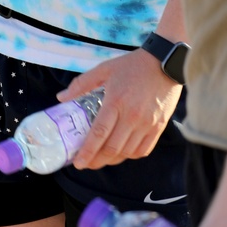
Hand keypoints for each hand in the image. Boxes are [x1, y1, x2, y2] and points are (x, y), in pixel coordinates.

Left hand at [61, 51, 181, 169]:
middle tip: (86, 163)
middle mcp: (131, 116)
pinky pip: (143, 150)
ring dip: (112, 160)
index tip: (78, 162)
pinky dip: (130, 155)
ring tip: (102, 158)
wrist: (164, 62)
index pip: (99, 133)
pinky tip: (122, 152)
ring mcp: (147, 123)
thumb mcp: (105, 69)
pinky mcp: (158, 127)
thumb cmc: (132, 65)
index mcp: (116, 101)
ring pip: (126, 153)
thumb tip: (61, 97)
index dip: (87, 151)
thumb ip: (82, 84)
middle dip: (96, 161)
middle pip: (112, 148)